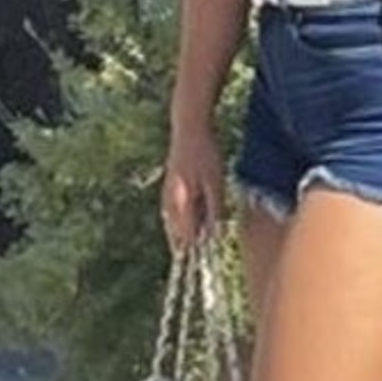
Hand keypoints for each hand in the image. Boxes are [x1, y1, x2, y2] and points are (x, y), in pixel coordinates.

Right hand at [161, 120, 224, 252]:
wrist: (189, 128)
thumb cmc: (205, 153)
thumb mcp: (215, 183)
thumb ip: (214, 210)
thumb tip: (215, 235)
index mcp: (180, 202)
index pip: (187, 237)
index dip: (199, 247)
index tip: (210, 252)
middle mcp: (169, 202)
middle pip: (176, 235)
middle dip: (189, 245)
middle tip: (202, 252)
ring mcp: (166, 194)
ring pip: (172, 225)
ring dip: (184, 234)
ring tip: (196, 241)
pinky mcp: (168, 188)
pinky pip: (172, 214)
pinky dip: (181, 222)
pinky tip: (190, 222)